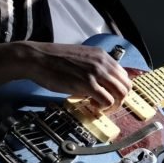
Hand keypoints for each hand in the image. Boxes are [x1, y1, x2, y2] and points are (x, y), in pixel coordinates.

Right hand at [17, 41, 132, 110]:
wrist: (37, 58)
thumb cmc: (53, 60)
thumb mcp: (80, 58)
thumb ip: (94, 67)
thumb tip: (101, 83)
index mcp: (102, 55)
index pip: (123, 75)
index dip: (119, 88)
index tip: (111, 95)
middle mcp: (102, 62)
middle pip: (126, 85)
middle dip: (120, 98)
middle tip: (108, 105)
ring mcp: (96, 72)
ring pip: (120, 94)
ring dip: (113, 104)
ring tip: (100, 106)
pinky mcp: (87, 83)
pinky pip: (106, 100)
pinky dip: (102, 107)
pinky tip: (92, 105)